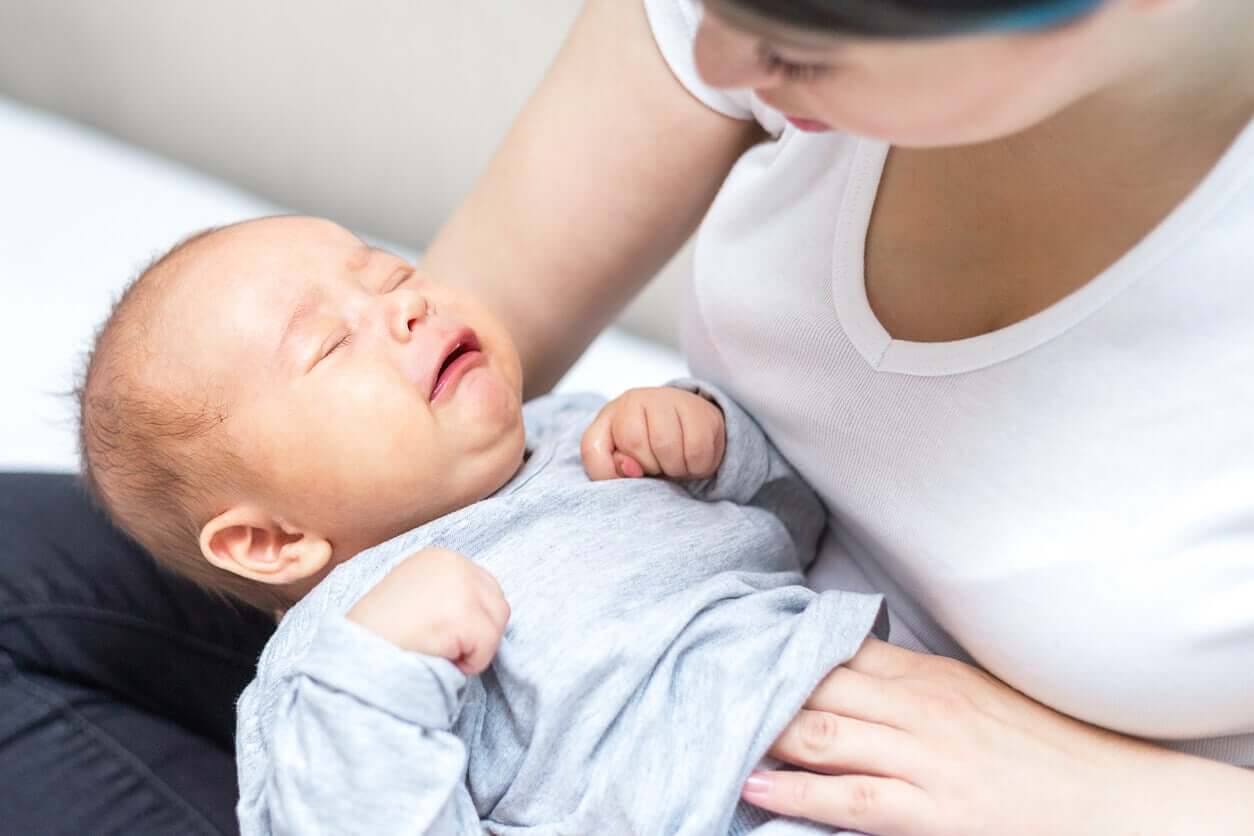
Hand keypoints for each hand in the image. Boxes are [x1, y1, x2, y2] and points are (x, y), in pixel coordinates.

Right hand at [347, 547, 508, 674]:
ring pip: (496, 627)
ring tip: (439, 651)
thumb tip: (483, 610)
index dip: (471, 621)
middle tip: (442, 647)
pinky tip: (439, 658)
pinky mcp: (461, 613)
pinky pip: (487, 649)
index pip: (486, 589)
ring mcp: (459, 586)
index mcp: (439, 556)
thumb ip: (447, 593)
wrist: (354, 654)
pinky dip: (469, 664)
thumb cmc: (381, 634)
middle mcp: (453, 562)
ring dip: (474, 649)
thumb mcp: (414, 595)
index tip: (442, 634)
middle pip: (498, 606)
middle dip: (478, 634)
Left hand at [581, 387, 725, 480]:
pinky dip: (697, 467)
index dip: (608, 470)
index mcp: (609, 415)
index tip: (629, 472)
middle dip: (649, 468)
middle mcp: (635, 400)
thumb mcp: (619, 462)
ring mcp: (669, 400)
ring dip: (675, 469)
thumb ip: (608, 470)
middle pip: (635, 444)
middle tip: (659, 465)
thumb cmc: (649, 448)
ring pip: (668, 448)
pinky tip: (693, 459)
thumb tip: (629, 468)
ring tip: (676, 462)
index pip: (593, 448)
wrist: (690, 427)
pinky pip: (697, 452)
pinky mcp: (701, 411)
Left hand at [742, 638, 1225, 835]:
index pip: (836, 650)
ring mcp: (922, 760)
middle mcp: (918, 709)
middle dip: (757, 684)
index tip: (735, 642)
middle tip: (703, 678)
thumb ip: (916, 681)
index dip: (779, 647)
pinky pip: (849, 799)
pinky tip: (754, 783)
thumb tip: (857, 666)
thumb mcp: (977, 694)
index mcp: (928, 674)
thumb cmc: (1044, 746)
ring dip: (763, 730)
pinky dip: (796, 791)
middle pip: (815, 688)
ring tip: (713, 724)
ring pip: (822, 736)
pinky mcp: (931, 812)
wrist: (1113, 800)